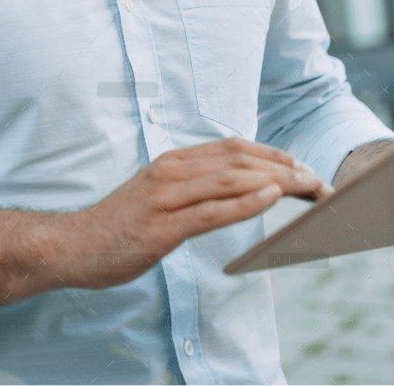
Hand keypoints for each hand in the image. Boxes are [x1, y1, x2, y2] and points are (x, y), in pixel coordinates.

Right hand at [59, 137, 329, 289]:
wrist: (72, 245)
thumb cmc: (119, 226)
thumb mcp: (159, 197)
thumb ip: (193, 188)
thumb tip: (237, 188)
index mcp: (173, 162)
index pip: (233, 149)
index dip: (274, 154)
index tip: (305, 168)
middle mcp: (171, 171)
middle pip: (240, 160)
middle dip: (286, 167)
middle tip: (321, 181)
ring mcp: (165, 197)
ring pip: (231, 179)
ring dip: (277, 181)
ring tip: (309, 188)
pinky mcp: (162, 226)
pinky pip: (211, 210)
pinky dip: (245, 202)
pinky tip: (272, 199)